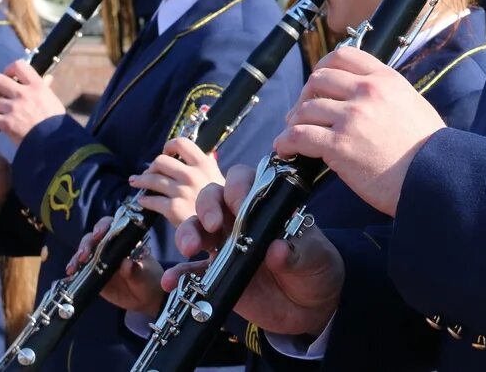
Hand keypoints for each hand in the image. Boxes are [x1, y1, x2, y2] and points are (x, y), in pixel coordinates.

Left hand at [0, 59, 63, 144]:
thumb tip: (47, 79)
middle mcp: (23, 94)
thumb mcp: (53, 100)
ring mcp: (13, 108)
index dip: (9, 69)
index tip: (10, 76)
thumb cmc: (56, 121)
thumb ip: (45, 89)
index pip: (18, 66)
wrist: (55, 142)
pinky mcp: (5, 123)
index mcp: (37, 85)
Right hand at [67, 215, 165, 315]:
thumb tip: (127, 264)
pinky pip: (81, 271)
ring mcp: (99, 261)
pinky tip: (69, 275)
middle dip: (86, 244)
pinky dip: (74, 271)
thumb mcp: (145, 274)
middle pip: (93, 238)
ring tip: (73, 267)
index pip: (111, 226)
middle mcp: (109, 247)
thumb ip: (136, 269)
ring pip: (84, 253)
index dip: (103, 226)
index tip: (99, 234)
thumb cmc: (149, 279)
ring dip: (77, 257)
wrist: (147, 299)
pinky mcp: (93, 275)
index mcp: (124, 240)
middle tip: (84, 255)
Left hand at [129, 137, 224, 227]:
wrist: (225, 229)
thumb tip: (208, 153)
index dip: (170, 146)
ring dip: (141, 180)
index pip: (182, 143)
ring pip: (153, 179)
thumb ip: (210, 166)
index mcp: (204, 164)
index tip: (166, 153)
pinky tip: (142, 200)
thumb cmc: (222, 203)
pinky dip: (145, 200)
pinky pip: (153, 201)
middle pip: (161, 161)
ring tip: (136, 182)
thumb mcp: (219, 178)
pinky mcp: (174, 209)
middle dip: (152, 167)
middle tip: (149, 173)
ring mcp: (182, 191)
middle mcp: (192, 175)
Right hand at [167, 165, 343, 335]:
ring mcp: (224, 245)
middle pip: (212, 197)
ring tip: (189, 249)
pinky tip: (171, 281)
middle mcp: (239, 218)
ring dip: (187, 234)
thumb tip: (277, 249)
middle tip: (212, 224)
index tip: (241, 205)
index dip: (239, 188)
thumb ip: (298, 252)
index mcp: (264, 204)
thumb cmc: (314, 268)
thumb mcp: (315, 257)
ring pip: (195, 228)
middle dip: (207, 206)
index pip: (245, 180)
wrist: (309, 306)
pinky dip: (178, 275)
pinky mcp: (215, 273)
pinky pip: (191, 271)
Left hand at [273, 46, 444, 217]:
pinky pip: (299, 136)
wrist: (436, 178)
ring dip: (294, 121)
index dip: (324, 66)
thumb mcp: (413, 104)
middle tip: (303, 112)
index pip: (343, 56)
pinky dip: (286, 142)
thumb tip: (364, 95)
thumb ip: (386, 93)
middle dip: (306, 95)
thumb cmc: (430, 150)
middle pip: (319, 79)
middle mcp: (366, 92)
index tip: (318, 82)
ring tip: (292, 134)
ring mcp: (351, 117)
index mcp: (385, 79)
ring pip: (305, 108)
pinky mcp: (339, 145)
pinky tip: (285, 149)